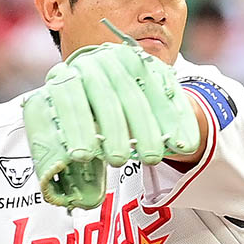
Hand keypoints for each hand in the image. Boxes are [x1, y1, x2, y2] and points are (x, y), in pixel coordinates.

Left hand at [22, 19, 200, 208]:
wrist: (106, 86)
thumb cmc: (82, 119)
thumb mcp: (66, 128)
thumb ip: (65, 147)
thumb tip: (61, 183)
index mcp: (65, 76)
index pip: (67, 97)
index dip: (74, 127)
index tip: (81, 157)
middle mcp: (93, 62)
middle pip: (105, 96)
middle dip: (114, 131)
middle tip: (119, 161)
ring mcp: (124, 61)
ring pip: (137, 95)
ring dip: (146, 129)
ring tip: (152, 158)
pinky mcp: (152, 66)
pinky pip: (165, 93)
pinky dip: (175, 120)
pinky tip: (182, 142)